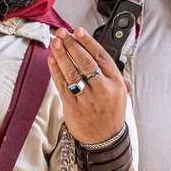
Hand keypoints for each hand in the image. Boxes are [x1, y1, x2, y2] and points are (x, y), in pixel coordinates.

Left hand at [49, 26, 129, 144]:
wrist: (105, 140)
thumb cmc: (110, 113)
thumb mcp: (120, 94)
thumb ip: (113, 76)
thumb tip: (104, 57)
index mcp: (116, 83)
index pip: (101, 57)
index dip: (88, 42)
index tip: (78, 31)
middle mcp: (103, 89)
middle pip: (86, 62)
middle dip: (72, 45)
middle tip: (62, 33)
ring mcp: (88, 99)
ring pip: (73, 72)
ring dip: (62, 55)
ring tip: (55, 42)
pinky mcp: (73, 107)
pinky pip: (62, 85)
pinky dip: (55, 71)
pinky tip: (51, 60)